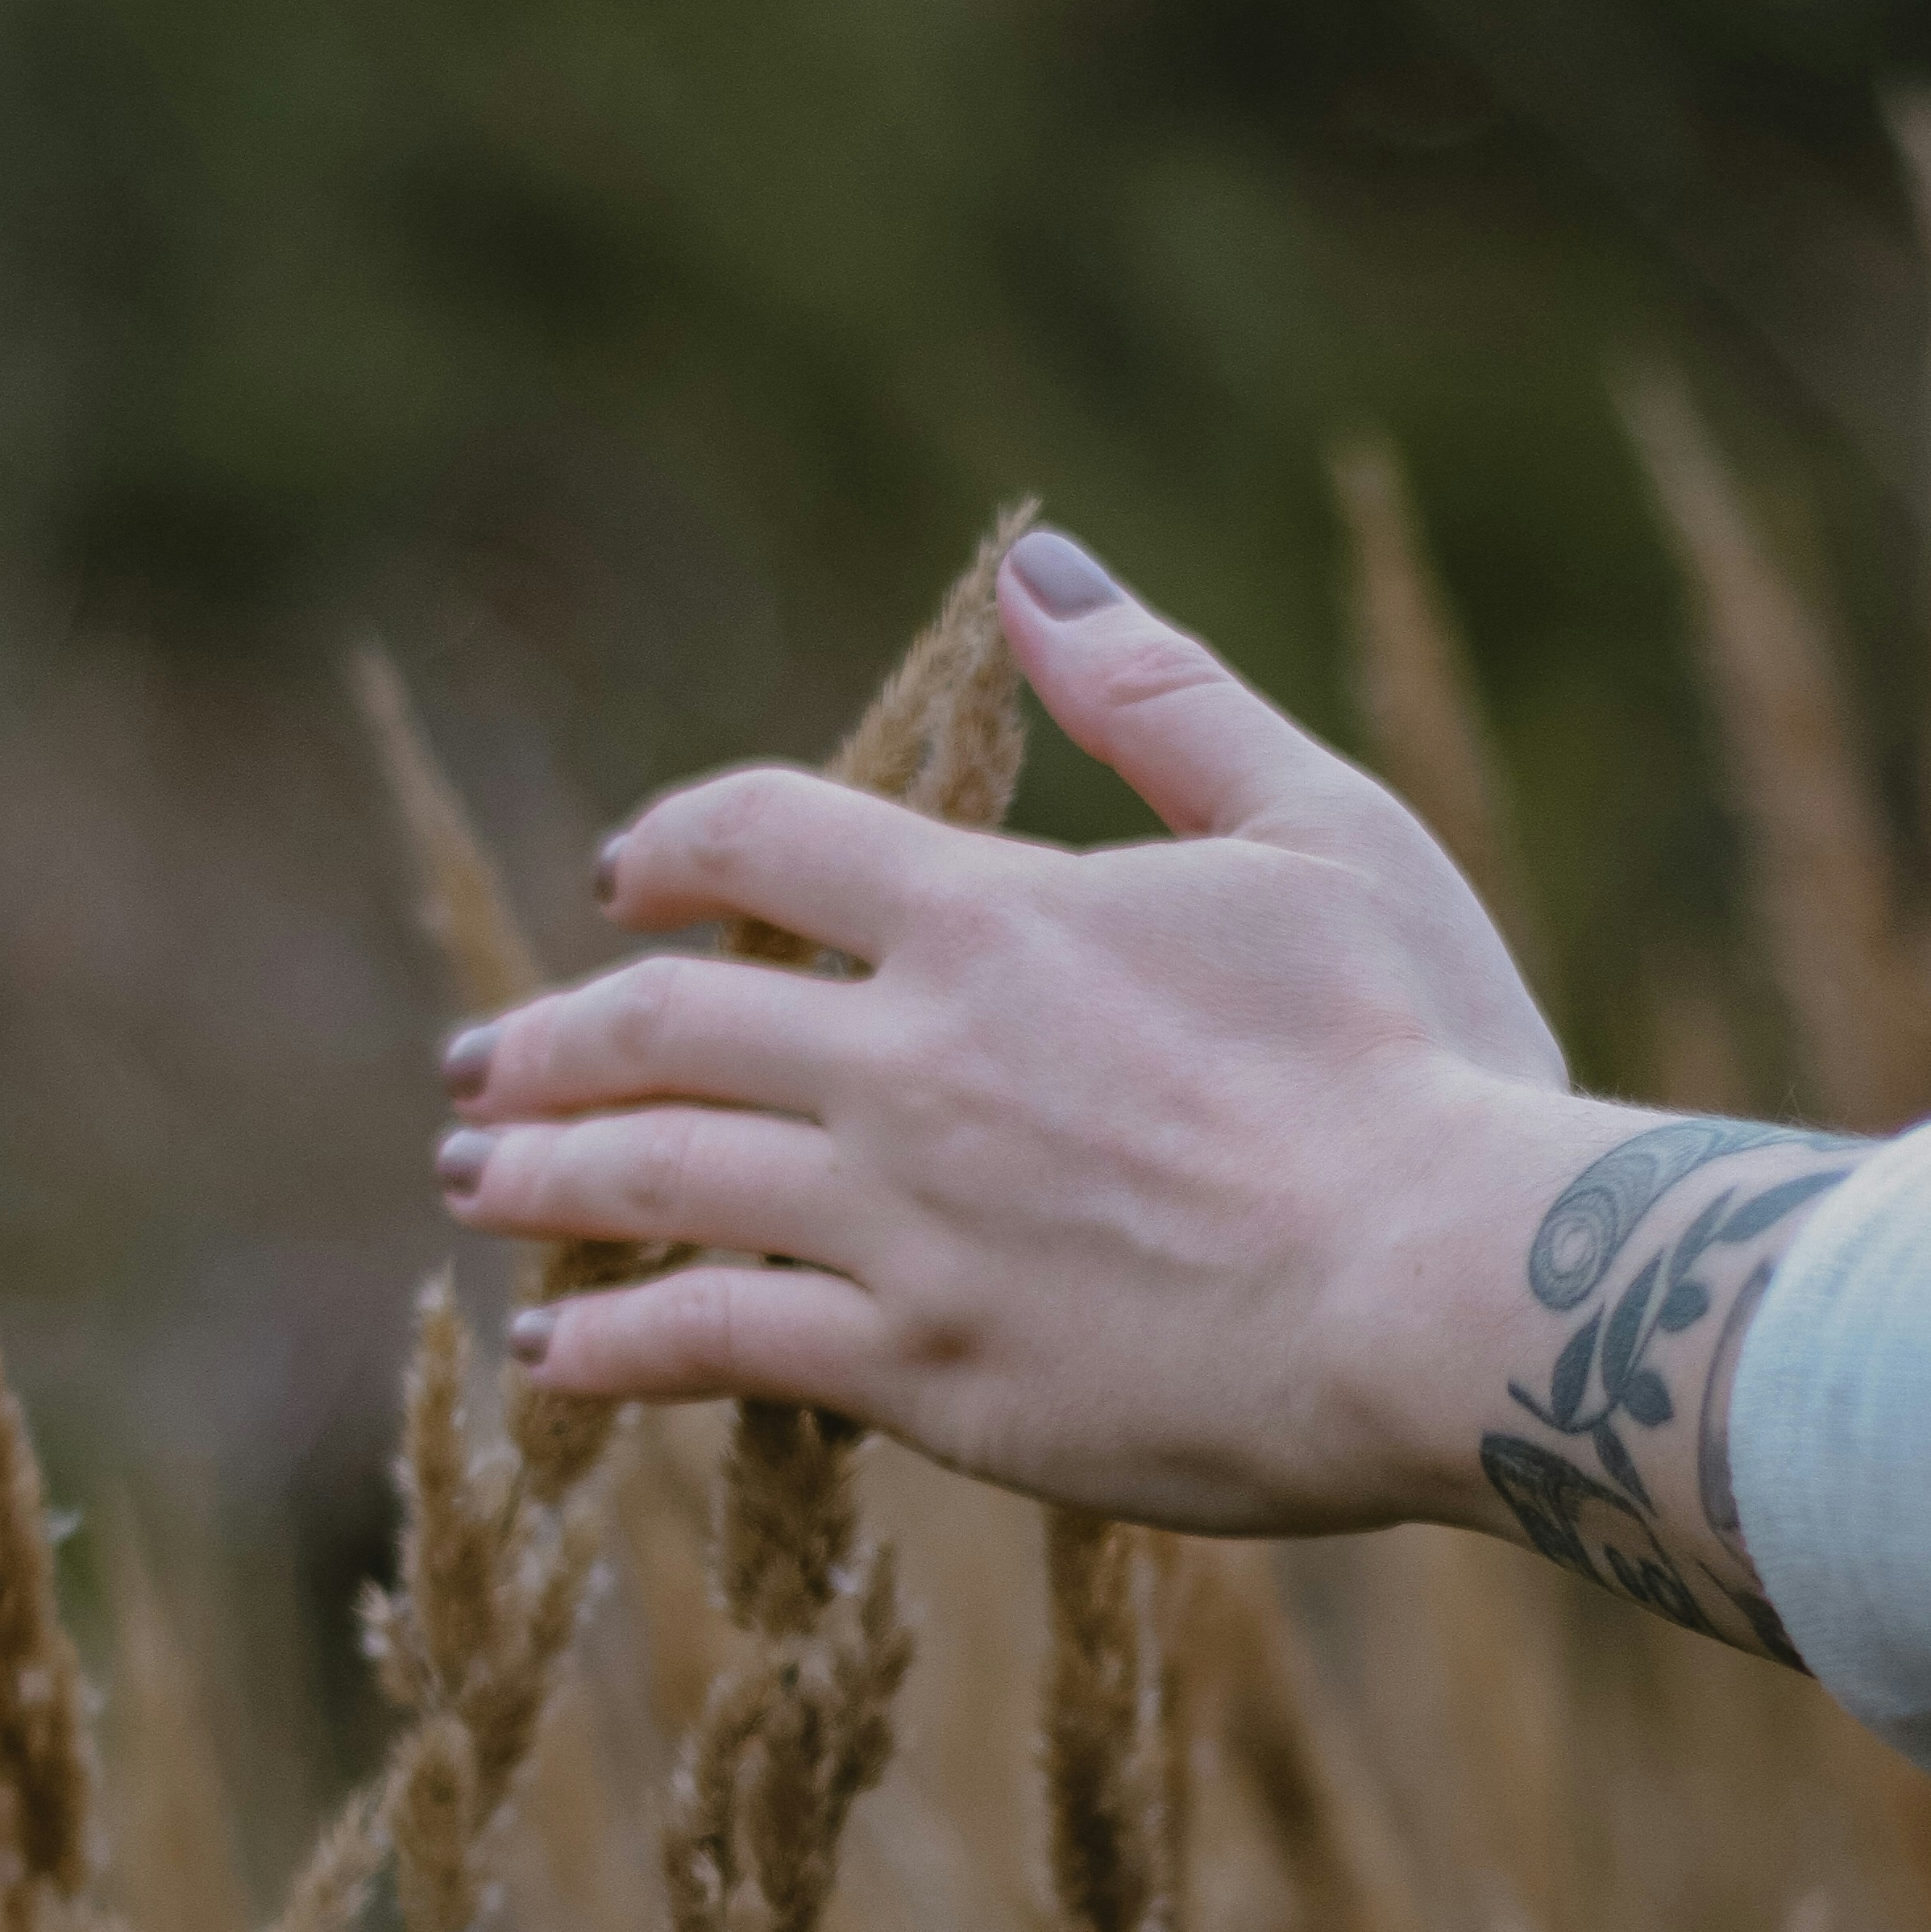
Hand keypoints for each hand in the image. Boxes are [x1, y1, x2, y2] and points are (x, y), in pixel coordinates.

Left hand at [431, 527, 1591, 1535]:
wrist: (1457, 1287)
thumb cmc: (1429, 1057)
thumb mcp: (1323, 828)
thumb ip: (1161, 700)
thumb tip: (1032, 565)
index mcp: (997, 918)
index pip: (767, 837)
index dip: (674, 847)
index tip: (617, 878)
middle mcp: (913, 1059)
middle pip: (663, 1026)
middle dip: (549, 1039)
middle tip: (476, 1064)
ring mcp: (903, 1220)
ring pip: (657, 1180)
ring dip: (543, 1177)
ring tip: (473, 1181)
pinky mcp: (924, 1367)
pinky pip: (715, 1343)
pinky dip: (613, 1345)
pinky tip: (551, 1354)